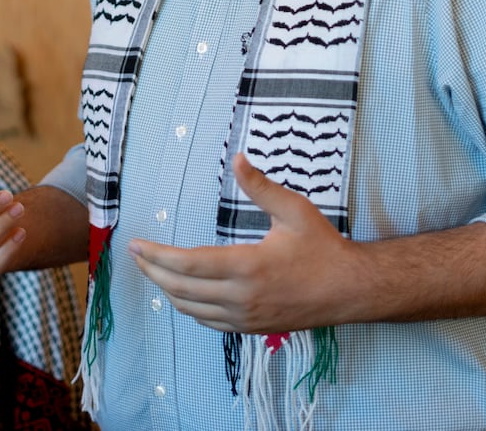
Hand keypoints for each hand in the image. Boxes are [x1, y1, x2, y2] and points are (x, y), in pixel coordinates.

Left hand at [128, 153, 357, 334]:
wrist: (351, 290)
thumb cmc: (323, 248)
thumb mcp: (294, 210)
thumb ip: (261, 186)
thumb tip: (237, 158)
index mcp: (248, 267)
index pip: (188, 265)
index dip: (157, 255)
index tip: (136, 244)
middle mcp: (242, 298)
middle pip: (181, 289)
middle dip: (153, 271)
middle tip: (134, 255)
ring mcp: (246, 318)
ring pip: (191, 309)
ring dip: (167, 290)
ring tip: (152, 270)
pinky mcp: (252, 328)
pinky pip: (209, 322)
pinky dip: (188, 307)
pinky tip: (182, 294)